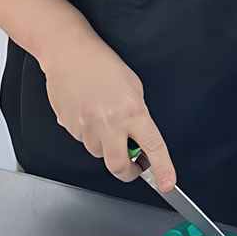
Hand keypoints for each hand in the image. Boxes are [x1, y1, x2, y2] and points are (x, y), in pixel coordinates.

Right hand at [40, 29, 175, 192]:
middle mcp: (109, 121)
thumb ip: (138, 114)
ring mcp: (86, 126)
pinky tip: (88, 113)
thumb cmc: (103, 64)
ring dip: (106, 146)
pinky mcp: (69, 126)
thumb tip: (138, 138)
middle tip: (134, 165)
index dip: (163, 168)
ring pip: (99, 153)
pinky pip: (83, 141)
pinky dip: (89, 134)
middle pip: (119, 166)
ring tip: (105, 120)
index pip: (153, 146)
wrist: (69, 53)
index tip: (167, 183)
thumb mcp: (133, 86)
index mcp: (132, 110)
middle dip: (129, 172)